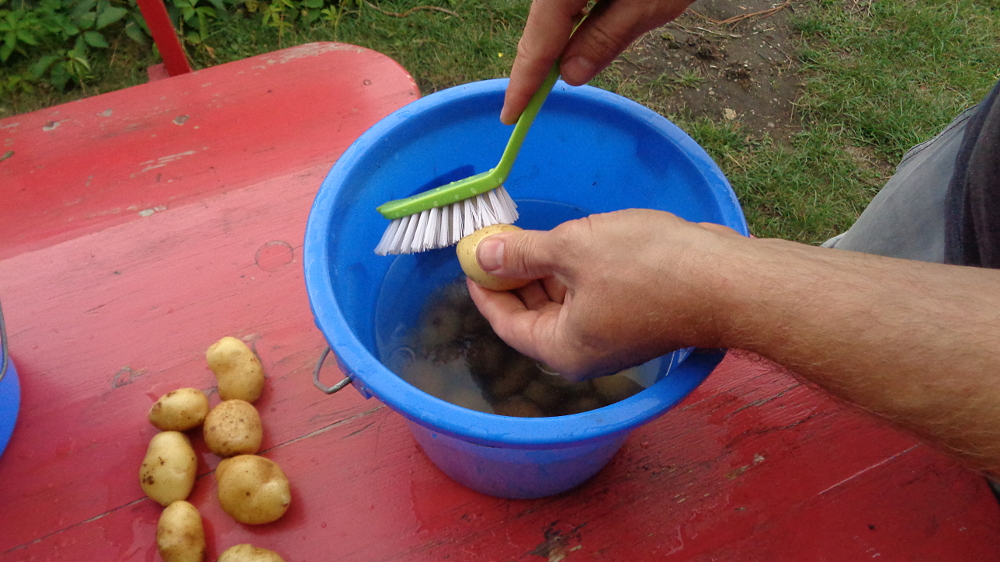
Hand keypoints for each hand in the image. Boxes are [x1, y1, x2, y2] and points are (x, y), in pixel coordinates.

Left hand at [466, 209, 742, 379]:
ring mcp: (610, 334)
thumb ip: (523, 252)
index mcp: (561, 348)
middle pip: (531, 312)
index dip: (483, 286)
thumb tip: (483, 253)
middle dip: (512, 274)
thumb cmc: (648, 268)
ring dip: (542, 268)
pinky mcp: (633, 314)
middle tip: (496, 236)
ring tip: (528, 230)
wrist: (726, 279)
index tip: (470, 254)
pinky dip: (572, 269)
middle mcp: (582, 350)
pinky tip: (567, 239)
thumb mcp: (573, 250)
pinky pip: (588, 293)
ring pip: (561, 300)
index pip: (504, 321)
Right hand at [501, 0, 695, 123]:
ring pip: (552, 7)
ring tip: (552, 73)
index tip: (510, 114)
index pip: (538, 39)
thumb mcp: (651, 3)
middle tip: (528, 101)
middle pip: (541, 21)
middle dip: (537, 61)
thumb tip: (569, 75)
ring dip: (556, 38)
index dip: (524, 80)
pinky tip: (575, 34)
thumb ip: (606, 38)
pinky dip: (569, 15)